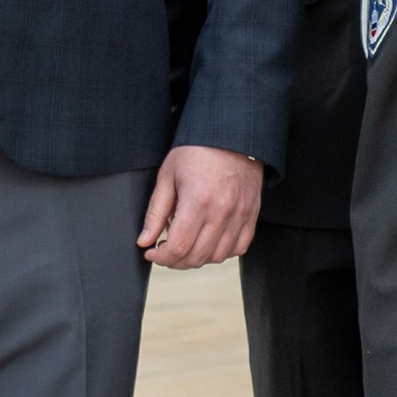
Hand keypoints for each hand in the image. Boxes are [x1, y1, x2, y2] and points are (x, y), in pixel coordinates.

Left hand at [138, 144, 263, 268]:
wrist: (232, 135)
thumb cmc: (198, 151)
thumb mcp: (168, 176)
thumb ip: (155, 212)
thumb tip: (145, 240)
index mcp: (197, 202)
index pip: (178, 248)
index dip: (161, 257)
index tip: (152, 252)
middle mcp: (221, 212)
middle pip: (196, 257)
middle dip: (175, 261)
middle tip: (165, 250)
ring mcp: (240, 215)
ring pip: (218, 257)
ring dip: (198, 258)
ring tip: (187, 245)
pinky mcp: (252, 215)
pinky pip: (239, 248)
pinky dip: (223, 252)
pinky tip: (209, 242)